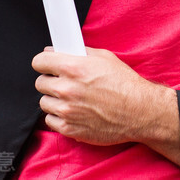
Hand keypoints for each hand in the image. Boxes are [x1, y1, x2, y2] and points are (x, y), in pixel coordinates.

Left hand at [32, 47, 179, 169]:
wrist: (139, 111)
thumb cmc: (125, 85)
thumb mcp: (106, 58)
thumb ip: (80, 53)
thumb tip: (60, 51)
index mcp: (74, 68)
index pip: (39, 61)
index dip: (44, 61)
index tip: (46, 64)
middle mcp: (66, 89)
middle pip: (40, 82)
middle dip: (51, 80)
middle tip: (65, 82)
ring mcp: (66, 110)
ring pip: (44, 102)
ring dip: (55, 99)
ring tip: (73, 98)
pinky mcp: (68, 128)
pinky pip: (50, 120)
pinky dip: (59, 116)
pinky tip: (74, 111)